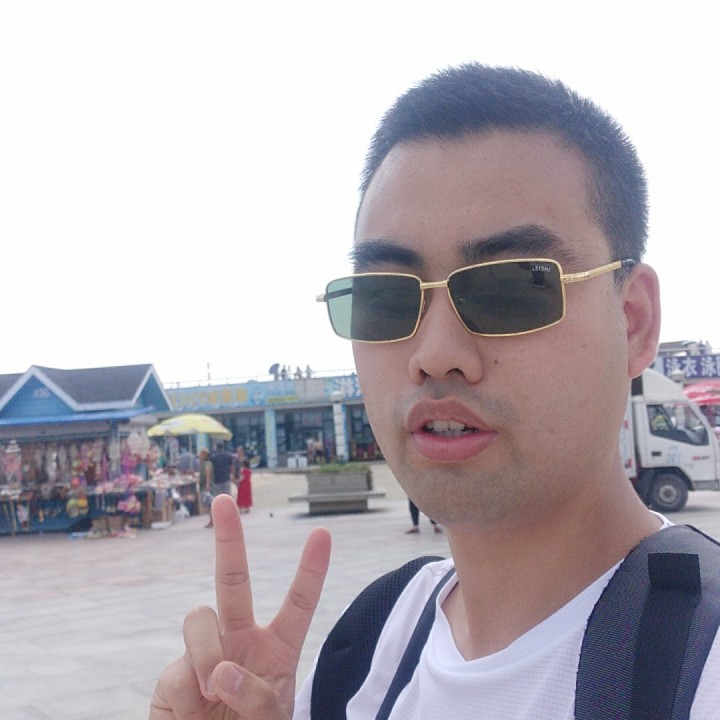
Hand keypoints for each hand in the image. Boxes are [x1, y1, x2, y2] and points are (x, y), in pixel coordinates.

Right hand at [149, 494, 331, 718]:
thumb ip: (256, 697)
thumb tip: (219, 670)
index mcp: (277, 647)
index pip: (298, 603)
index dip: (311, 570)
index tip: (322, 533)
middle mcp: (240, 639)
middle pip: (233, 580)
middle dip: (228, 539)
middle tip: (223, 500)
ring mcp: (205, 652)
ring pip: (199, 618)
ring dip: (205, 655)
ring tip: (212, 694)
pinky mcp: (173, 675)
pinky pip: (177, 670)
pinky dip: (187, 696)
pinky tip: (192, 715)